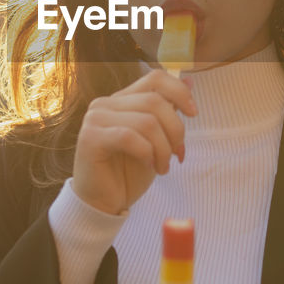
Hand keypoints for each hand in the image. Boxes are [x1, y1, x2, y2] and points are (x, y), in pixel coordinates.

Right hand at [72, 69, 196, 214]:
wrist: (104, 204)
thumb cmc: (128, 174)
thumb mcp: (157, 140)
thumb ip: (168, 111)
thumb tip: (190, 80)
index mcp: (122, 100)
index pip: (155, 79)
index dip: (179, 91)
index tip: (193, 113)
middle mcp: (106, 104)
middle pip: (155, 101)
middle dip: (175, 130)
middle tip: (177, 154)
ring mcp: (95, 119)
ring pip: (146, 121)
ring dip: (163, 149)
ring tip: (163, 167)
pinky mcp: (90, 138)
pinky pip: (129, 137)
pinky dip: (147, 153)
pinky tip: (150, 166)